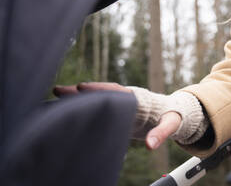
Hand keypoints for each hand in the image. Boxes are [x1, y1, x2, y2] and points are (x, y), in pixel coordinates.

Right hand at [53, 82, 181, 149]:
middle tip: (60, 90)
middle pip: (101, 91)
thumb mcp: (170, 124)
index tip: (83, 88)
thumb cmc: (171, 116)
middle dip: (81, 91)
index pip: (116, 91)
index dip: (100, 90)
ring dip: (78, 95)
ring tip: (56, 93)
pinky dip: (83, 104)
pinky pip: (97, 104)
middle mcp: (125, 97)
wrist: (171, 112)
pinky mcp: (115, 109)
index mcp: (137, 98)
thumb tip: (150, 145)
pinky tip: (65, 106)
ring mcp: (119, 102)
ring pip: (97, 96)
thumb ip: (161, 133)